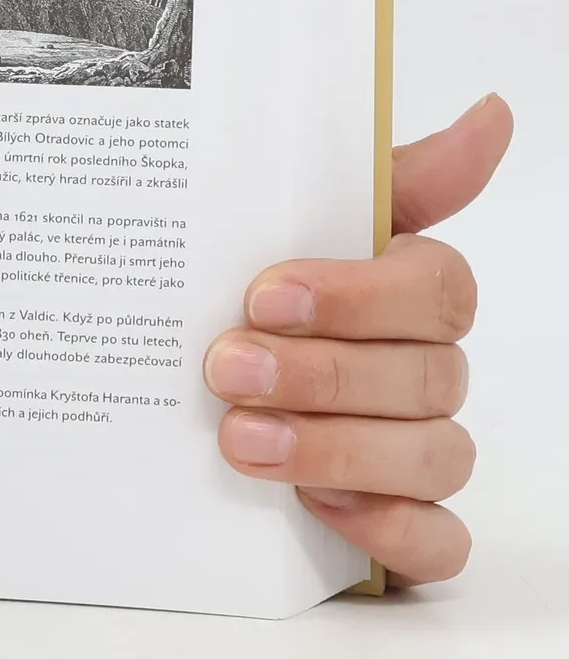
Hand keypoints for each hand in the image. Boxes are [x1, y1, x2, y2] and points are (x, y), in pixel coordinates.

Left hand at [204, 94, 513, 584]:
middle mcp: (420, 373)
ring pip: (434, 456)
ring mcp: (417, 454)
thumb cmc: (246, 305)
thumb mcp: (279, 226)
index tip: (264, 294)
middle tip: (228, 368)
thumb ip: (382, 179)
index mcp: (400, 297)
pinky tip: (320, 508)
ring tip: (240, 439)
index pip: (437, 287)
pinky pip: (438, 543)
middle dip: (321, 373)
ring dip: (336, 446)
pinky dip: (388, 527)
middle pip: (427, 375)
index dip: (357, 294)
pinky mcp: (402, 528)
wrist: (166, 412)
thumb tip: (491, 116)